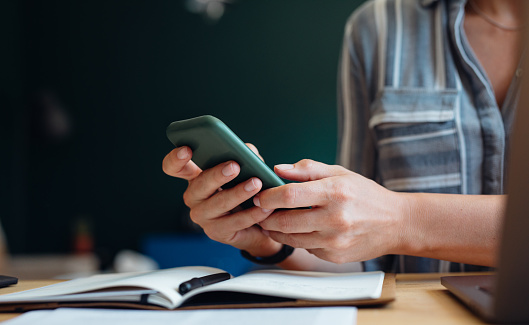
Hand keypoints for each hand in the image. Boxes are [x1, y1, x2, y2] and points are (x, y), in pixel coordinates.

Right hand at [162, 144, 281, 256]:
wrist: (255, 225)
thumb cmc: (245, 190)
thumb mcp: (245, 169)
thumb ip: (245, 156)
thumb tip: (248, 150)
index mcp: (195, 176)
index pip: (174, 167)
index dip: (176, 158)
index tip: (186, 149)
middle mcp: (194, 196)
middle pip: (199, 184)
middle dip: (217, 175)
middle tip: (235, 166)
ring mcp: (202, 216)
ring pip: (218, 203)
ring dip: (238, 193)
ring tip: (256, 184)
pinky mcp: (216, 232)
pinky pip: (235, 222)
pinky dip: (252, 214)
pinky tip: (264, 207)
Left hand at [255, 159, 406, 263]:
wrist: (396, 223)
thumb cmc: (366, 195)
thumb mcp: (340, 173)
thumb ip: (307, 169)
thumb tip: (277, 169)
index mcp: (335, 192)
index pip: (290, 195)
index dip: (269, 196)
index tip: (260, 195)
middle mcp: (335, 219)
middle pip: (286, 221)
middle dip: (267, 216)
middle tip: (260, 211)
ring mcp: (335, 241)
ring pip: (292, 239)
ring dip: (277, 230)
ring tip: (272, 221)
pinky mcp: (335, 256)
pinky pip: (306, 248)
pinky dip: (299, 239)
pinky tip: (301, 230)